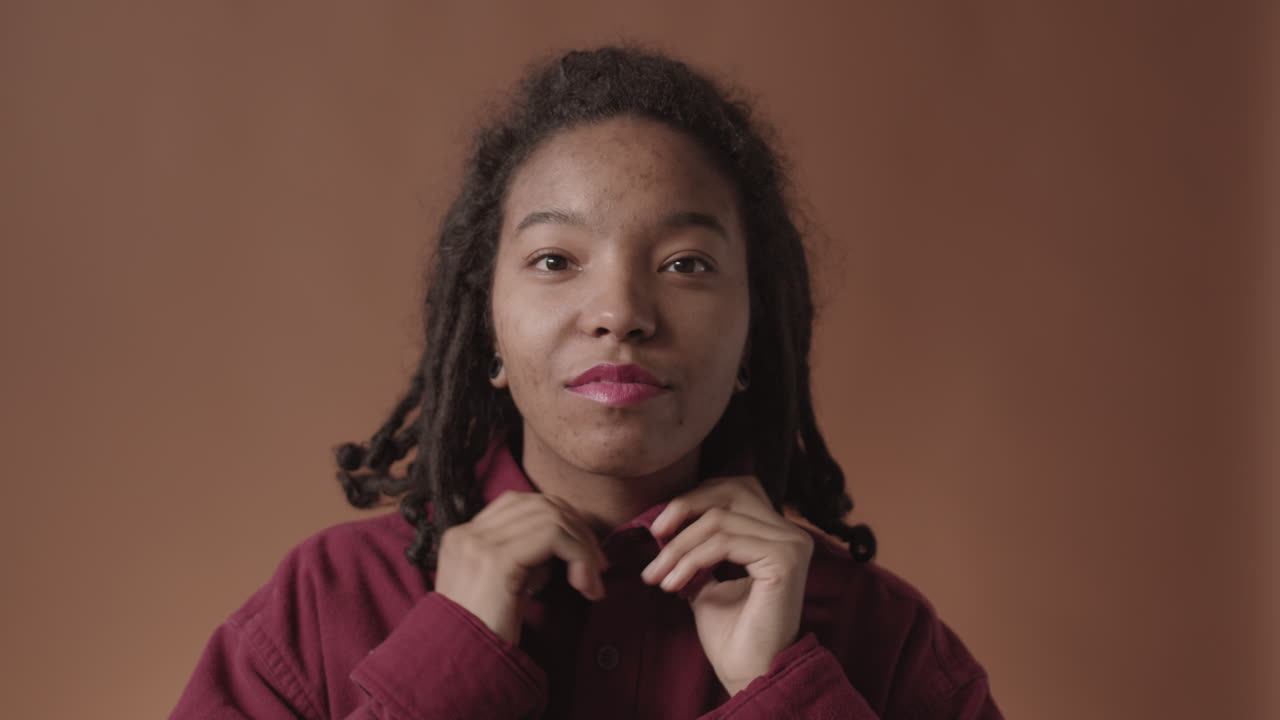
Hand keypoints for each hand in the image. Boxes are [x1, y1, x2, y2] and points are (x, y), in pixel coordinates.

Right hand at [434, 491, 608, 643]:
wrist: (456, 670)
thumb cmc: (484, 638)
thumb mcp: (504, 590)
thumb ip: (525, 561)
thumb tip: (563, 546)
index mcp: (464, 537)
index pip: (521, 504)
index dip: (561, 522)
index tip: (582, 557)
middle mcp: (467, 533)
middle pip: (540, 504)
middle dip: (579, 530)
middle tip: (598, 567)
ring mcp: (478, 543)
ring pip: (552, 517)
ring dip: (584, 547)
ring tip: (592, 582)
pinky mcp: (496, 560)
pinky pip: (554, 536)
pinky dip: (580, 556)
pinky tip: (584, 586)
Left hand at [641, 475, 813, 696]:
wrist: (748, 674)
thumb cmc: (730, 633)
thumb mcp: (707, 577)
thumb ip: (698, 545)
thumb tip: (664, 521)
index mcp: (777, 533)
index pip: (734, 489)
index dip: (694, 499)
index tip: (659, 529)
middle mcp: (791, 533)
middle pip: (730, 489)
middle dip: (685, 507)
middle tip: (655, 534)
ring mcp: (792, 544)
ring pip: (719, 519)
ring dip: (678, 546)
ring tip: (658, 575)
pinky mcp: (785, 559)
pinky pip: (724, 542)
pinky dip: (691, 559)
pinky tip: (674, 584)